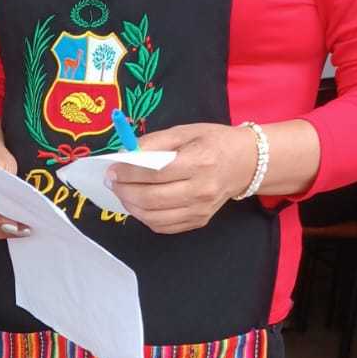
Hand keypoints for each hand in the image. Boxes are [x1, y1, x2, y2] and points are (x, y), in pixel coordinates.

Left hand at [107, 123, 256, 233]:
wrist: (244, 163)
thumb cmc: (213, 142)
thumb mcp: (185, 132)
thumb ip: (154, 142)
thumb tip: (125, 155)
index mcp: (200, 162)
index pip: (155, 173)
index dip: (128, 173)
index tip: (112, 170)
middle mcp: (202, 190)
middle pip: (151, 198)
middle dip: (124, 191)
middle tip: (112, 182)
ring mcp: (201, 210)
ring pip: (153, 217)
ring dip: (130, 206)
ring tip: (123, 192)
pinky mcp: (199, 221)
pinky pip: (163, 226)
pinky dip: (144, 216)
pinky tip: (139, 203)